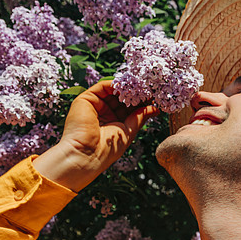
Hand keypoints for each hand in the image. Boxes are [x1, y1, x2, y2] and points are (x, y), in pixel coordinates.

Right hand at [33, 80, 159, 191]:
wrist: (87, 154)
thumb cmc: (107, 149)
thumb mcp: (128, 132)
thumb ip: (140, 117)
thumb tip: (155, 109)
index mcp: (112, 123)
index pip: (128, 109)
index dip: (140, 103)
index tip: (154, 99)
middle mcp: (102, 114)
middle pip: (121, 98)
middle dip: (136, 94)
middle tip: (150, 89)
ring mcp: (94, 106)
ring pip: (113, 91)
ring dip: (128, 88)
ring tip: (141, 87)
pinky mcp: (85, 99)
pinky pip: (102, 87)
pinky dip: (116, 84)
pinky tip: (128, 86)